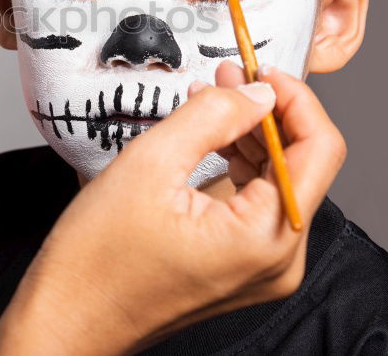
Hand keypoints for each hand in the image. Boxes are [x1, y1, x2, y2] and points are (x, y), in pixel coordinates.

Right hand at [0, 62, 346, 354]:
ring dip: (251, 133)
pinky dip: (237, 162)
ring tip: (213, 96)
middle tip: (229, 73)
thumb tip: (257, 91)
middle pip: (302, 163)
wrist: (67, 318)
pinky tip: (209, 135)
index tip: (261, 69)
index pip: (320, 149)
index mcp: (267, 238)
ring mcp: (261, 267)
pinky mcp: (240, 266)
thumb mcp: (151, 164)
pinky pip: (256, 202)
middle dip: (268, 111)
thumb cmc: (97, 259)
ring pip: (278, 179)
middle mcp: (278, 259)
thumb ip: (213, 116)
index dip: (295, 99)